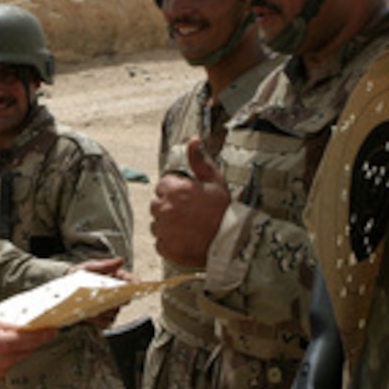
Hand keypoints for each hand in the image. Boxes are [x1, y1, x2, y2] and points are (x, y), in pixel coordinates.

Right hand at [0, 318, 56, 384]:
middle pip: (27, 351)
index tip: (53, 330)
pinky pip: (5, 368)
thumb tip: (24, 327)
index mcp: (3, 344)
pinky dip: (4, 361)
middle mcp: (4, 361)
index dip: (45, 335)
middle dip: (31, 342)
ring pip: (16, 360)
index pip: (33, 340)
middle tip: (31, 333)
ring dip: (15, 352)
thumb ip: (8, 327)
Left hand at [70, 258, 136, 327]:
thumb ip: (105, 265)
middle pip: (124, 299)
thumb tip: (120, 260)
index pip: (130, 280)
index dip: (135, 282)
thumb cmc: (79, 275)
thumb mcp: (89, 267)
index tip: (136, 284)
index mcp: (114, 279)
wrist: (65, 287)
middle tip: (106, 295)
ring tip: (94, 304)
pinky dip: (99, 320)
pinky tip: (90, 314)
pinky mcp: (101, 318)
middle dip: (117, 298)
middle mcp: (114, 294)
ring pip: (115, 312)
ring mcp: (108, 306)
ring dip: (106, 309)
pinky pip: (106, 322)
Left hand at [151, 137, 229, 268]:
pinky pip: (160, 243)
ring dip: (168, 226)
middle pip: (157, 205)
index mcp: (174, 189)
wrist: (232, 242)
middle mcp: (164, 208)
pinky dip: (170, 243)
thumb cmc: (224, 210)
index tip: (188, 197)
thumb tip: (193, 139)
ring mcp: (163, 229)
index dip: (175, 191)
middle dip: (169, 207)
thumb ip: (199, 160)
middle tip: (188, 214)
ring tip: (188, 228)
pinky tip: (185, 240)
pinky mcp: (166, 248)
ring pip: (157, 225)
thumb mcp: (214, 180)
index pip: (162, 186)